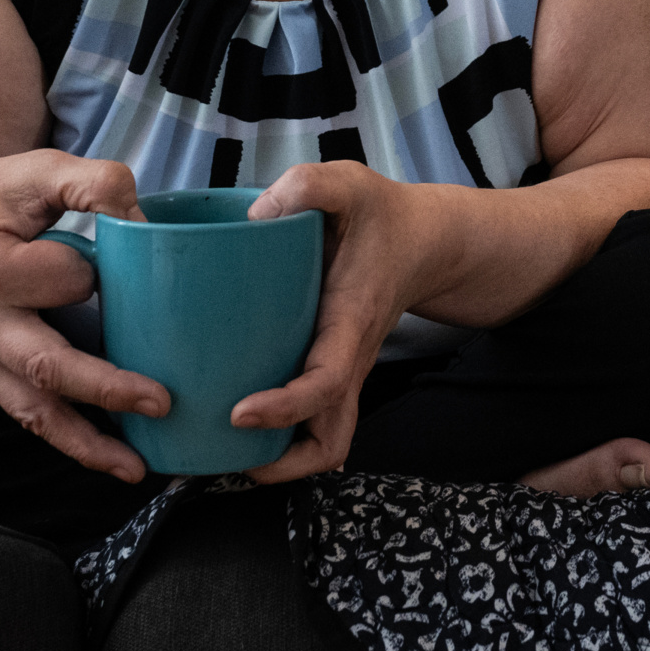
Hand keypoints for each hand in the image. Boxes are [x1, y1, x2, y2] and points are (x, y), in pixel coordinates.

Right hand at [0, 150, 168, 483]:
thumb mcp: (30, 171)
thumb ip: (92, 181)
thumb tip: (144, 221)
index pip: (67, 278)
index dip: (98, 267)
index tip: (116, 251)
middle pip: (44, 366)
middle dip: (107, 389)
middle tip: (164, 403)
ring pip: (30, 410)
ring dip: (84, 445)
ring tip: (137, 469)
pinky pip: (22, 411)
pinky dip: (65, 435)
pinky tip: (109, 454)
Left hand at [229, 160, 450, 483]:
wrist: (425, 240)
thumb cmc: (382, 216)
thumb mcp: (349, 184)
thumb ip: (307, 188)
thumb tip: (257, 216)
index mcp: (351, 322)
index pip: (326, 383)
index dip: (285, 408)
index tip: (240, 413)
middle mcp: (349, 359)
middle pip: (330, 442)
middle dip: (281, 465)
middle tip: (225, 455)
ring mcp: (343, 371)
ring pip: (324, 443)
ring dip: (281, 461)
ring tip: (224, 454)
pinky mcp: (331, 369)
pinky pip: (313, 421)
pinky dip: (282, 437)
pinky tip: (238, 423)